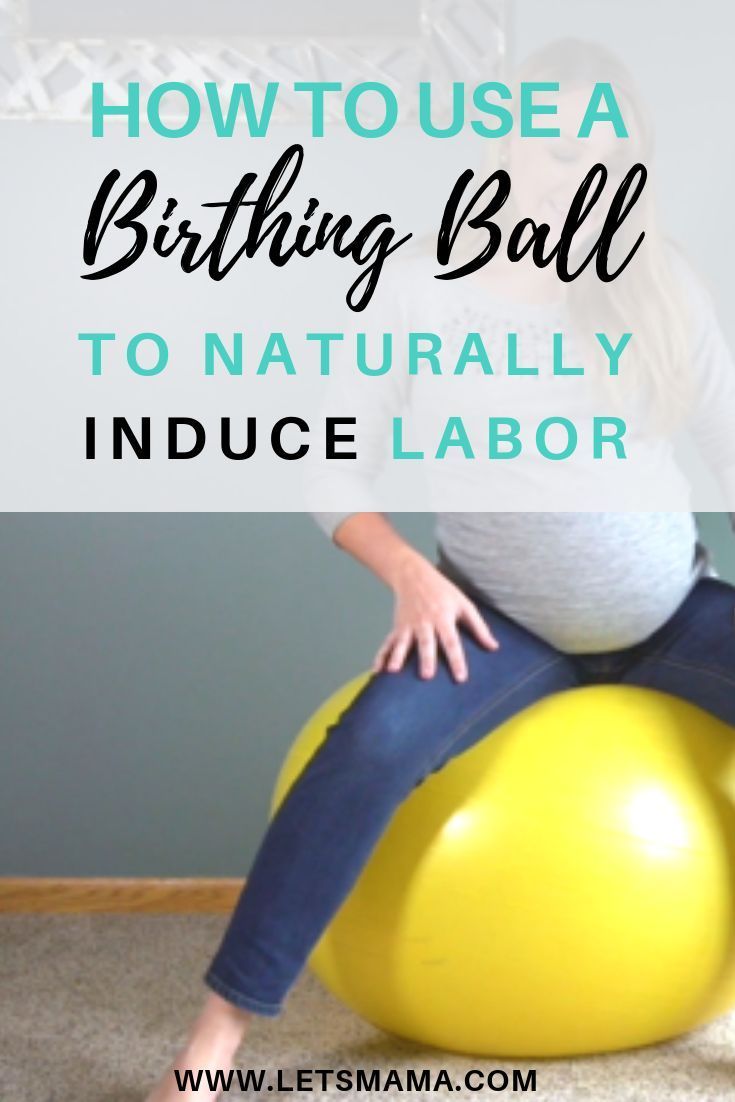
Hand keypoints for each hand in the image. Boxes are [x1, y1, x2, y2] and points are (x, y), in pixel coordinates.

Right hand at [374, 553, 498, 682]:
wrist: (413, 575)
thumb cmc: (443, 591)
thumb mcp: (464, 604)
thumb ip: (479, 627)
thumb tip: (494, 647)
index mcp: (443, 618)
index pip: (452, 642)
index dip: (456, 660)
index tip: (460, 677)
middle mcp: (424, 622)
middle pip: (426, 643)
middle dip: (426, 659)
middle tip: (426, 676)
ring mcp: (408, 625)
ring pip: (402, 643)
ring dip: (398, 657)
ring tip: (394, 671)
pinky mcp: (397, 627)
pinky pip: (388, 643)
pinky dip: (381, 656)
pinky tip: (378, 670)